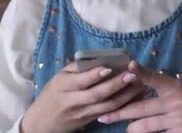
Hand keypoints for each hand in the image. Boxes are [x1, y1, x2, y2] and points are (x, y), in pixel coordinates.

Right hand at [21, 62, 145, 132]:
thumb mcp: (59, 77)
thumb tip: (100, 57)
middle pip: (96, 95)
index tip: (110, 67)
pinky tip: (135, 96)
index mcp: (63, 86)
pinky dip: (123, 105)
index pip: (80, 81)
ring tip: (139, 85)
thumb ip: (77, 68)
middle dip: (116, 85)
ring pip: (106, 106)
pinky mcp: (89, 121)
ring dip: (125, 96)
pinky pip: (109, 113)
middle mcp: (72, 100)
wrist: (42, 123)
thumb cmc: (52, 94)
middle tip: (132, 75)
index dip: (95, 75)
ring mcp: (82, 113)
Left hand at [96, 61, 181, 132]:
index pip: (154, 78)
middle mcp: (178, 102)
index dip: (141, 72)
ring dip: (131, 128)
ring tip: (126, 127)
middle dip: (119, 113)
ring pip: (142, 127)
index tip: (129, 65)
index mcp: (174, 87)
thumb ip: (155, 83)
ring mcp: (179, 121)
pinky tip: (135, 131)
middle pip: (140, 108)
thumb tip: (129, 70)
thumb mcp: (173, 91)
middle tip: (104, 117)